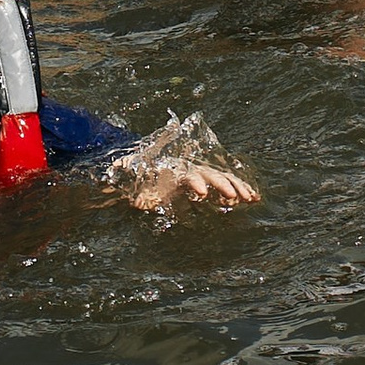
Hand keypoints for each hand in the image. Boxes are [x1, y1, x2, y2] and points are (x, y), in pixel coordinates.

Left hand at [123, 160, 258, 210]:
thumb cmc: (134, 174)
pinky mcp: (200, 190)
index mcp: (174, 168)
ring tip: (251, 197)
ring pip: (221, 180)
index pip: (189, 174)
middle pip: (210, 175)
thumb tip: (113, 166)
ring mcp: (196, 179)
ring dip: (236, 187)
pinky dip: (236, 192)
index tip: (203, 193)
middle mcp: (189, 171)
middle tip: (237, 197)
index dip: (196, 182)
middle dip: (223, 185)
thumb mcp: (127, 170)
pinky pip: (222, 190)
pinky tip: (250, 198)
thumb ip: (122, 167)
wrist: (141, 176)